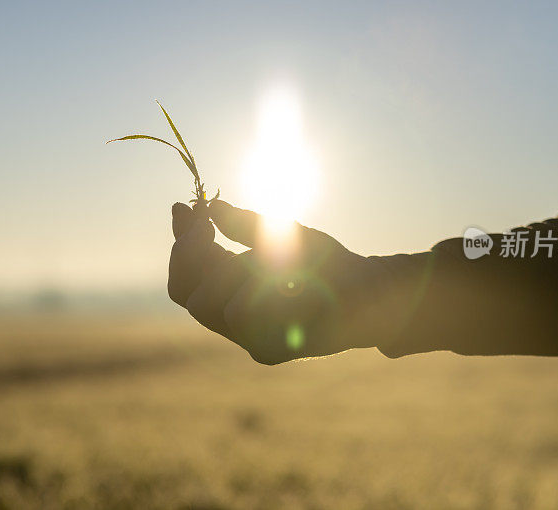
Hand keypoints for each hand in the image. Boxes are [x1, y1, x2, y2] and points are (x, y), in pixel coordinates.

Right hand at [168, 200, 383, 363]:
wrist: (378, 293)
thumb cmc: (331, 266)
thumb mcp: (284, 235)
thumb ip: (245, 226)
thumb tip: (208, 206)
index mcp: (234, 302)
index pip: (185, 284)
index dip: (179, 247)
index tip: (183, 206)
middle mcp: (239, 328)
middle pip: (187, 297)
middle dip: (194, 254)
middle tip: (211, 223)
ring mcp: (257, 343)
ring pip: (214, 307)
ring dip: (236, 269)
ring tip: (273, 254)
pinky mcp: (278, 351)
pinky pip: (247, 315)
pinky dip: (264, 284)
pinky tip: (293, 275)